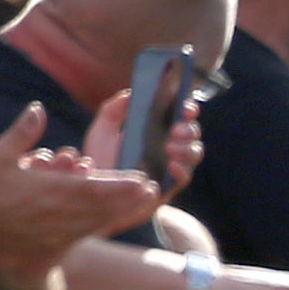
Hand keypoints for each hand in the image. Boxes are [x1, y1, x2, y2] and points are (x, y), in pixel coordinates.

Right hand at [0, 105, 161, 268]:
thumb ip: (22, 133)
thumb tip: (37, 107)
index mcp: (52, 191)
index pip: (95, 187)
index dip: (120, 184)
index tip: (140, 179)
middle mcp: (63, 213)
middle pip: (106, 205)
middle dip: (130, 196)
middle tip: (151, 188)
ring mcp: (63, 229)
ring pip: (101, 219)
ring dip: (125, 209)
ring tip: (145, 199)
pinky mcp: (60, 241)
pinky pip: (90, 231)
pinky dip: (108, 222)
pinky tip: (118, 216)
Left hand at [82, 77, 205, 198]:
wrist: (94, 196)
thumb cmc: (100, 163)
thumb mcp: (100, 132)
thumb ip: (112, 110)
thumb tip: (130, 94)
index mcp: (156, 131)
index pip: (179, 116)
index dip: (187, 109)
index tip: (185, 107)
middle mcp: (168, 147)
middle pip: (192, 134)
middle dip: (188, 129)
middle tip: (174, 130)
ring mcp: (170, 168)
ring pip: (194, 154)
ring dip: (187, 148)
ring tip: (170, 147)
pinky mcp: (168, 188)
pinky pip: (184, 178)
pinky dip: (182, 170)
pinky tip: (171, 165)